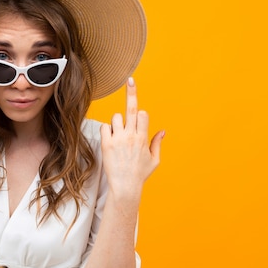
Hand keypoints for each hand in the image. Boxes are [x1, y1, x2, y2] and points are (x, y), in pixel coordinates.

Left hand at [100, 77, 163, 200]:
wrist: (125, 187)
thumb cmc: (140, 174)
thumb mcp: (154, 160)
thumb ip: (157, 143)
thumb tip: (163, 131)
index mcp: (143, 138)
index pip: (142, 114)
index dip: (140, 113)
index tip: (137, 104)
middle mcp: (131, 136)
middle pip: (131, 108)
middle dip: (132, 93)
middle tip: (130, 80)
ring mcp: (118, 139)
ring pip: (116, 117)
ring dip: (117, 123)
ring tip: (119, 136)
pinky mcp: (106, 144)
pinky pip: (104, 127)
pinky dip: (107, 130)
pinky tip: (110, 140)